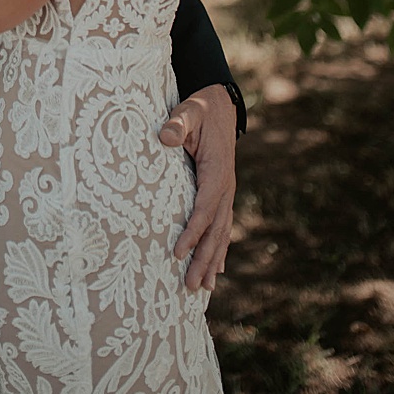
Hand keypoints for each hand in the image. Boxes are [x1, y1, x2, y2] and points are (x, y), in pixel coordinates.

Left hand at [161, 84, 237, 293]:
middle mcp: (226, 186)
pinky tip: (218, 269)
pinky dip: (220, 249)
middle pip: (216, 229)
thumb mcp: (188, 111)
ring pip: (221, 232)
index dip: (192, 232)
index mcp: (217, 171)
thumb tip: (166, 136)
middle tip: (190, 286)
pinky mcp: (223, 193)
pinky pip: (223, 226)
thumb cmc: (200, 109)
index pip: (204, 208)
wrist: (221, 104)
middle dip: (204, 258)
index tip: (177, 253)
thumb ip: (178, 123)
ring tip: (204, 289)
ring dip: (213, 260)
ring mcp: (227, 192)